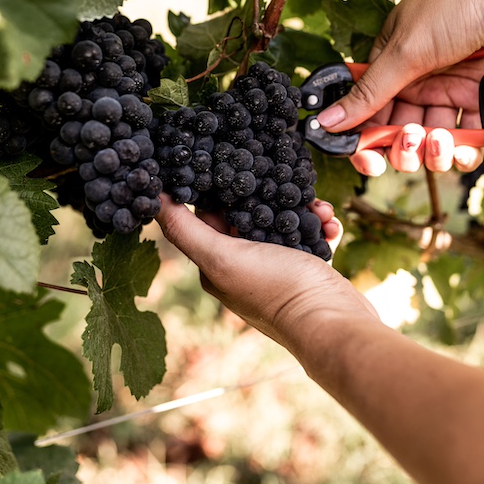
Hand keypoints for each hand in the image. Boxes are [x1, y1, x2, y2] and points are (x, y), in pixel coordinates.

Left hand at [155, 197, 377, 355]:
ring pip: (281, 222)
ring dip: (297, 208)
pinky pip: (309, 236)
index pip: (208, 216)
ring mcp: (277, 269)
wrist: (333, 322)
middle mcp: (244, 267)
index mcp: (217, 265)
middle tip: (279, 176)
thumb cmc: (276, 288)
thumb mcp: (222, 256)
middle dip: (265, 194)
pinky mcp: (307, 269)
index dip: (217, 188)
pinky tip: (329, 221)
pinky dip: (318, 225)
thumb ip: (185, 229)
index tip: (230, 161)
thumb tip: (151, 199)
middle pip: (248, 215)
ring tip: (314, 205)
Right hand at [316, 0, 483, 176]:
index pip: (367, 109)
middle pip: (398, 129)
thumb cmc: (456, 5)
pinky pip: (468, 135)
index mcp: (390, 61)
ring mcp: (449, 88)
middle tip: (409, 146)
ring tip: (440, 143)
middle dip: (401, 147)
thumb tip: (325, 122)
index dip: (363, 138)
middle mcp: (416, 77)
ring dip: (434, 151)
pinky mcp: (481, 96)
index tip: (367, 159)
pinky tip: (465, 151)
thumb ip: (369, 93)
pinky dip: (466, 150)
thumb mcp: (405, 51)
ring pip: (432, 137)